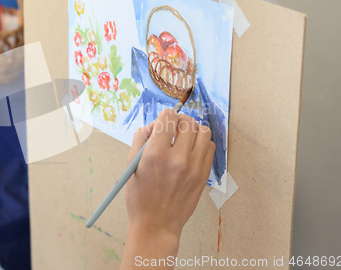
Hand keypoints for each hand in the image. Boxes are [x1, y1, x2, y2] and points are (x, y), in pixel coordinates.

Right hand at [121, 109, 214, 268]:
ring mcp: (193, 167)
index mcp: (155, 154)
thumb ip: (141, 138)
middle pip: (187, 121)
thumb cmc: (139, 196)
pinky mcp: (203, 175)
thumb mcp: (131, 165)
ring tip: (184, 138)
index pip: (168, 117)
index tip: (162, 123)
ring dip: (193, 130)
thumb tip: (155, 124)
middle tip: (172, 130)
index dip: (164, 116)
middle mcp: (176, 158)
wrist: (156, 224)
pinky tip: (191, 150)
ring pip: (203, 131)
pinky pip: (210, 147)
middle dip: (178, 121)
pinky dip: (201, 143)